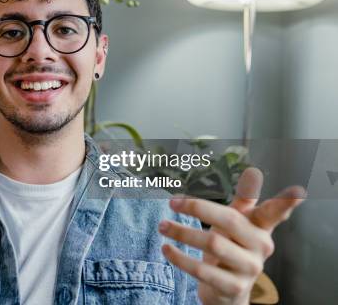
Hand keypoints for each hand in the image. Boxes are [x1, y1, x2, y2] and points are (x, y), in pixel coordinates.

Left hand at [158, 167, 305, 304]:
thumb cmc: (231, 247)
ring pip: (212, 243)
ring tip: (162, 226)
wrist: (226, 291)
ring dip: (181, 232)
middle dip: (197, 208)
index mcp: (261, 228)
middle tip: (172, 202)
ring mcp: (249, 269)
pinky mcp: (233, 287)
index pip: (274, 213)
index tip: (298, 191)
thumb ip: (242, 200)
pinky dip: (180, 257)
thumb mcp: (235, 224)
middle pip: (229, 220)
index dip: (286, 203)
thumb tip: (254, 171)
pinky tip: (166, 249)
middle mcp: (260, 248)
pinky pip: (201, 269)